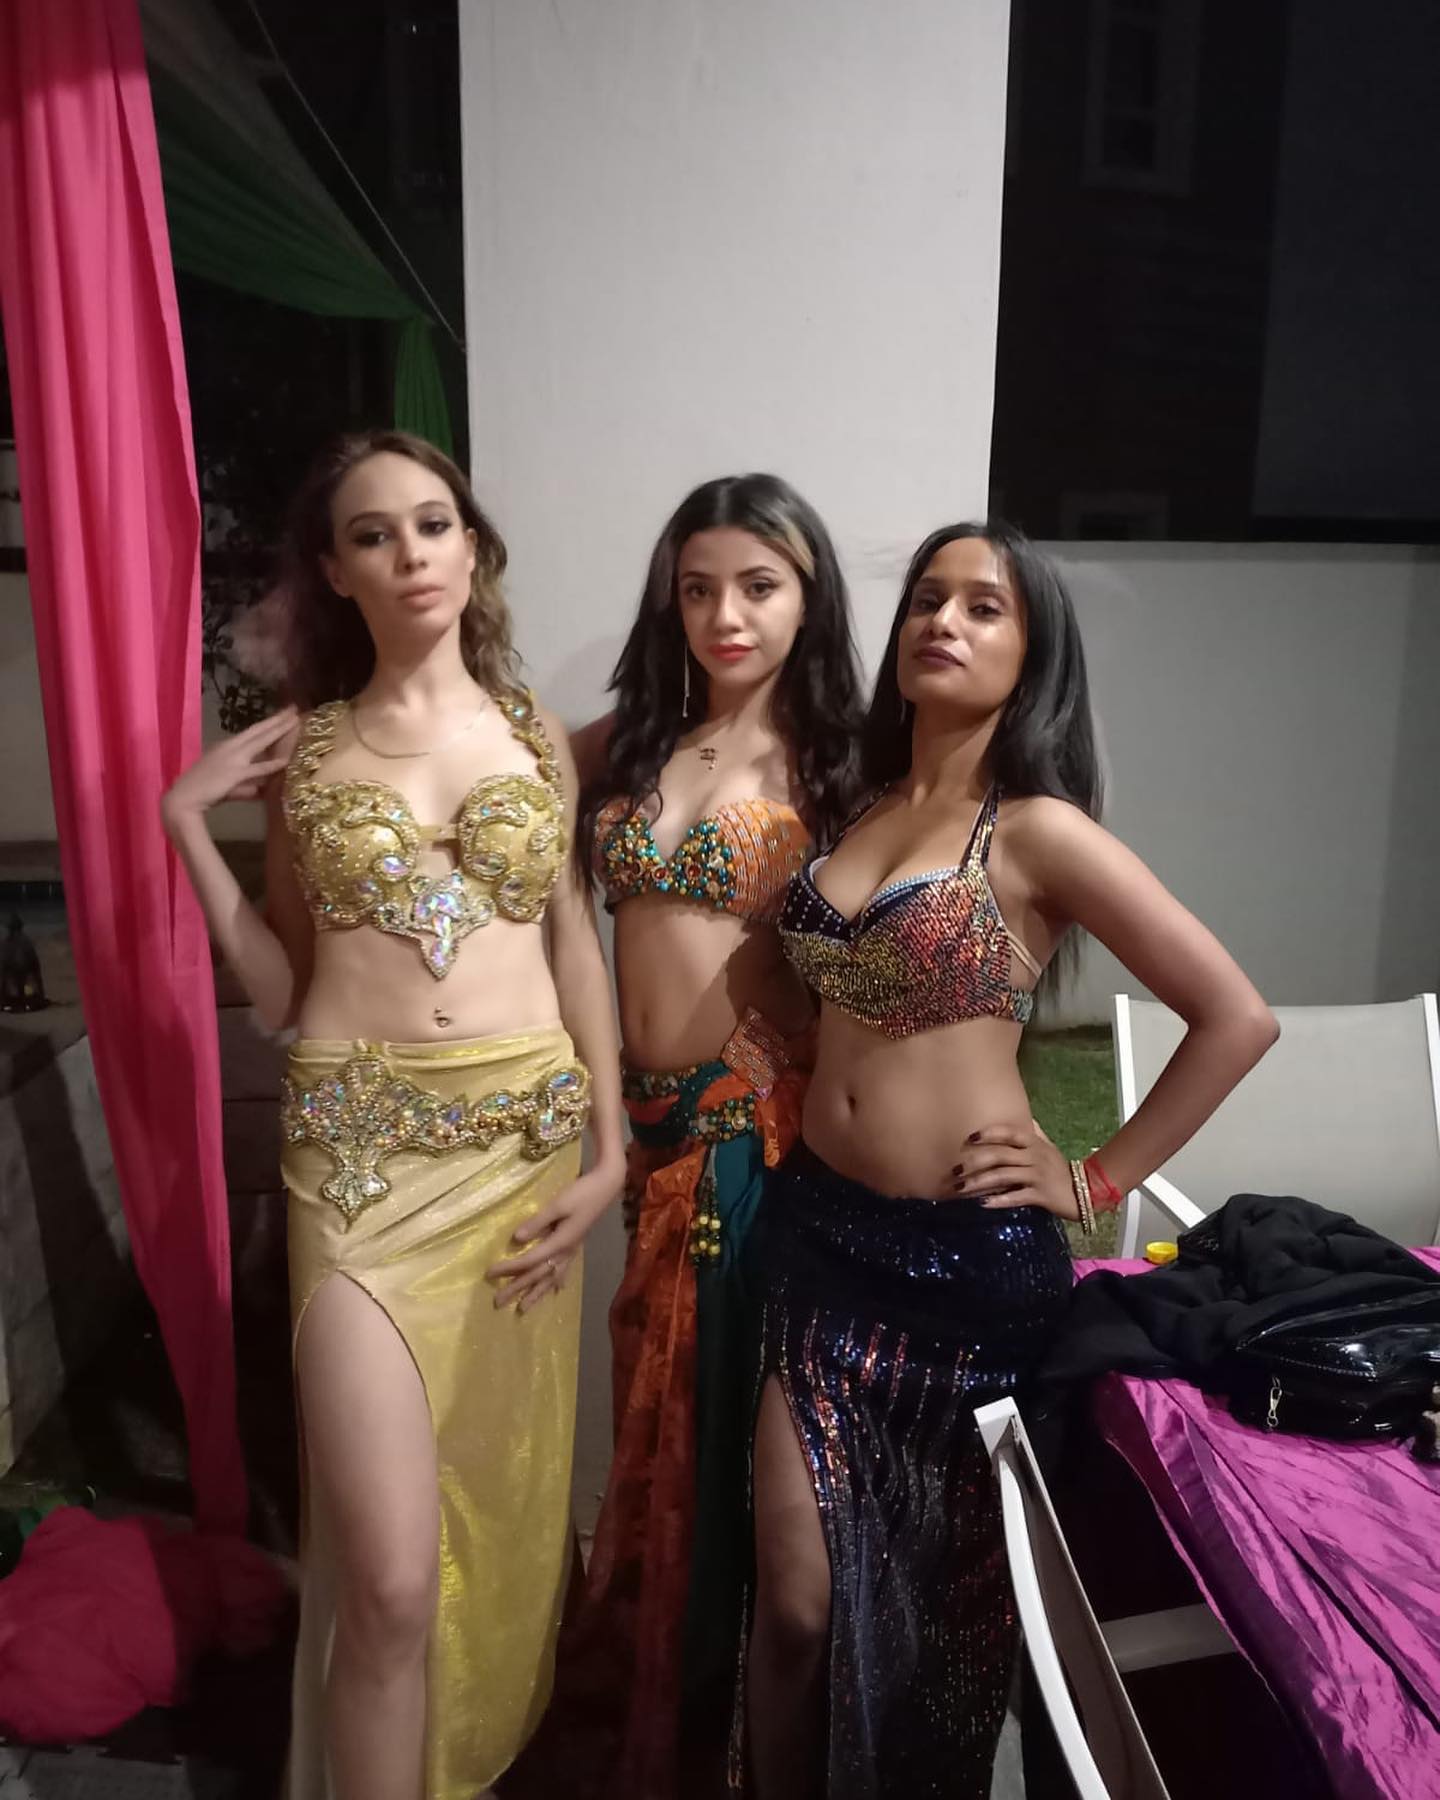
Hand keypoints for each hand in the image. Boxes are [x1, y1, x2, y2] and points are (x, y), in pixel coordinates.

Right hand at [162, 708, 297, 826]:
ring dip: (279, 731)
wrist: (183, 798)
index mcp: (228, 746)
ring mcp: (233, 759)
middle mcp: (231, 747)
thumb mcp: (226, 782)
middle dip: (278, 719)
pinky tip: (285, 760)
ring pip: (260, 742)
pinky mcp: (234, 774)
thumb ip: (245, 784)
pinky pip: (257, 769)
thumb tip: (261, 790)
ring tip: (295, 721)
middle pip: (259, 731)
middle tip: (294, 708)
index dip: (269, 722)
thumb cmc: (202, 790)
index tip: (284, 713)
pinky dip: (271, 765)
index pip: (253, 731)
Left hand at [487, 1161, 621, 1312]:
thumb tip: (516, 1239)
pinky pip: (564, 1270)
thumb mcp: (557, 1205)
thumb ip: (537, 1222)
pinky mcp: (575, 1245)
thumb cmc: (581, 1193)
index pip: (528, 1260)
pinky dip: (558, 1282)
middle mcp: (565, 1252)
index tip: (489, 1273)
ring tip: (524, 1308)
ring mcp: (572, 1251)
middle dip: (517, 1289)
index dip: (508, 1268)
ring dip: (536, 1293)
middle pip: (537, 1275)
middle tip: (498, 1302)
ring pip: (551, 1278)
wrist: (605, 1187)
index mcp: (559, 1243)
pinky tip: (557, 1289)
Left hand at [950, 1118, 1078, 1219]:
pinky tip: (983, 1204)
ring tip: (961, 1188)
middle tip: (954, 1169)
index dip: (989, 1133)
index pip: (1009, 1133)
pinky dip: (999, 1200)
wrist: (1086, 1191)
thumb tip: (1025, 1117)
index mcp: (1034, 1143)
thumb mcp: (1048, 1147)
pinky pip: (1016, 1197)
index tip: (969, 1138)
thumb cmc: (1060, 1168)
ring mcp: (1037, 1176)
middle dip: (975, 1161)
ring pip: (1003, 1176)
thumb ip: (1034, 1133)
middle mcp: (1034, 1157)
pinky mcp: (1041, 1196)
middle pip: (1000, 1155)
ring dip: (980, 1182)